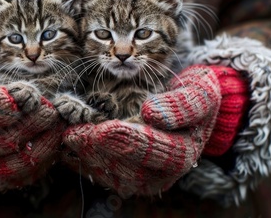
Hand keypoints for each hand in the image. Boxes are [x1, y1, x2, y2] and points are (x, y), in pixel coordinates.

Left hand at [62, 65, 247, 196]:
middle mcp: (163, 173)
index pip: (154, 152)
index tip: (104, 128)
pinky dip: (84, 160)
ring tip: (69, 136)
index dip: (128, 141)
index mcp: (183, 154)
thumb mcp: (201, 93)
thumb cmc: (194, 96)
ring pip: (112, 175)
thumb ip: (183, 104)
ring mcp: (143, 177)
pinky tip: (70, 144)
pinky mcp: (126, 175)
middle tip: (75, 133)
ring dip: (87, 157)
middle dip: (99, 151)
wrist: (189, 109)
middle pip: (129, 169)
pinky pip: (103, 174)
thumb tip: (153, 114)